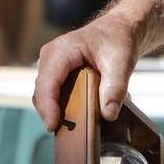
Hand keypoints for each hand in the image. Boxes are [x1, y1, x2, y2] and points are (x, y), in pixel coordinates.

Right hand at [32, 10, 139, 127]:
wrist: (118, 29)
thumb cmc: (118, 41)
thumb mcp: (122, 62)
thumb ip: (115, 88)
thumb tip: (109, 115)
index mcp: (62, 50)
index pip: (47, 83)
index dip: (48, 106)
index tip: (52, 126)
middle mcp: (50, 56)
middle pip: (42, 91)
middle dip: (50, 113)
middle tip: (65, 134)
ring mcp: (49, 63)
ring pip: (43, 93)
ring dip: (54, 110)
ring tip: (71, 126)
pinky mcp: (54, 71)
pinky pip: (50, 91)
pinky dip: (58, 105)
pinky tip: (73, 115)